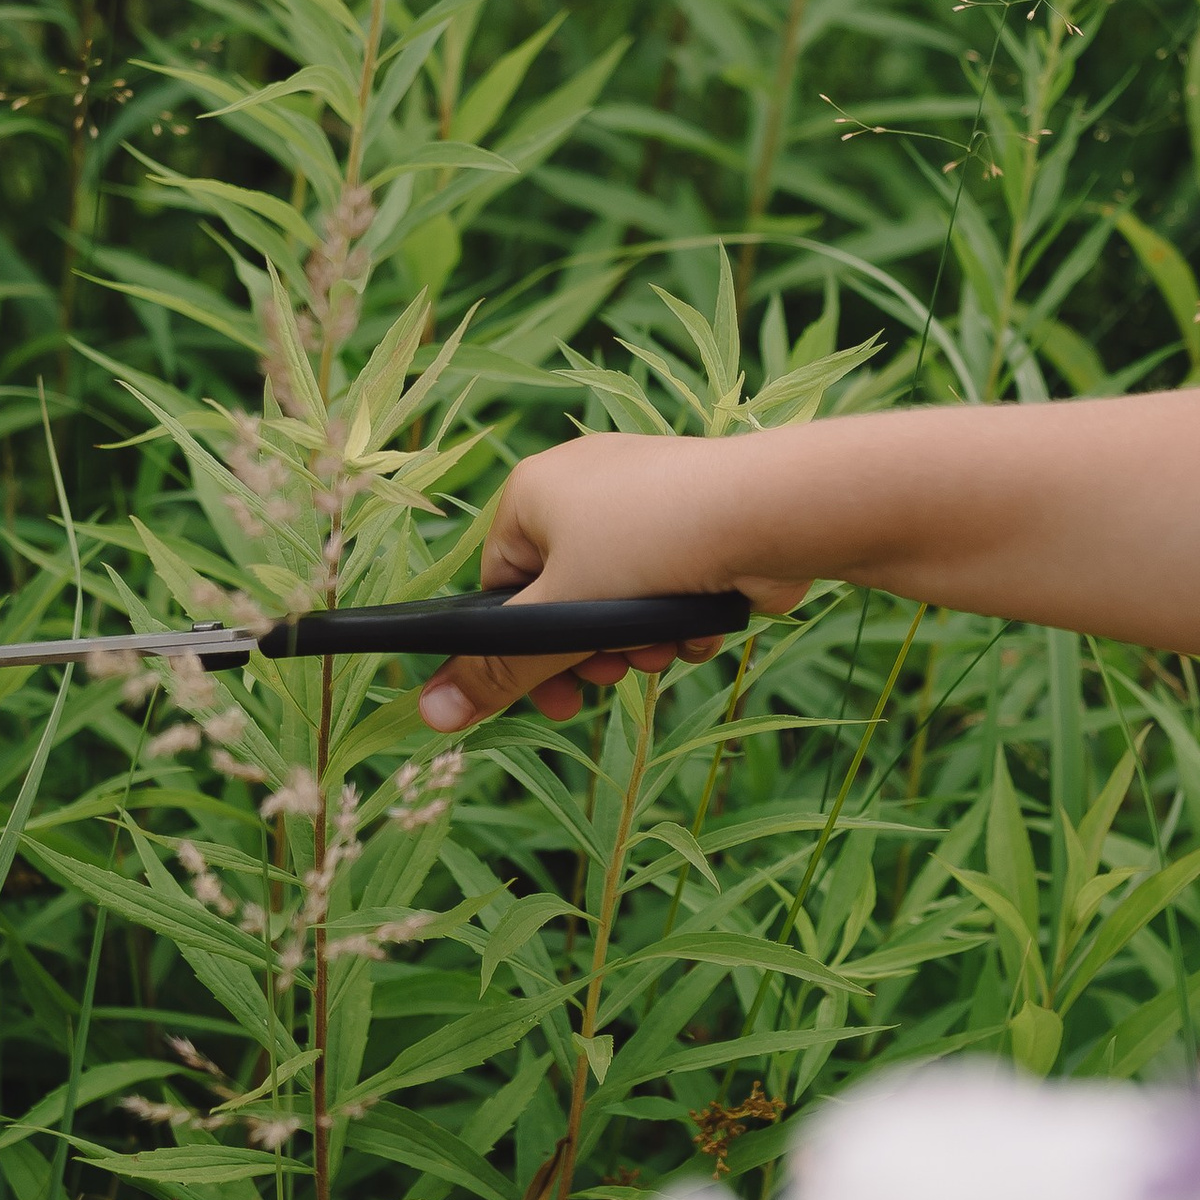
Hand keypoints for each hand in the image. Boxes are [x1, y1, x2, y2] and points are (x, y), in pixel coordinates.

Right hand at [417, 435, 806, 732]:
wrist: (769, 510)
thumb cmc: (649, 545)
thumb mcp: (560, 616)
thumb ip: (499, 670)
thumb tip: (431, 715)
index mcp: (533, 491)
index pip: (500, 586)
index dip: (521, 650)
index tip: (550, 696)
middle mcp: (584, 484)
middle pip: (564, 598)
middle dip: (591, 650)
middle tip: (611, 675)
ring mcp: (645, 497)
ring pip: (621, 599)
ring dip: (638, 640)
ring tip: (661, 646)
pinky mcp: (697, 517)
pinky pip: (669, 583)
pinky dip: (679, 615)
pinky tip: (699, 623)